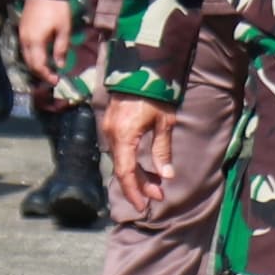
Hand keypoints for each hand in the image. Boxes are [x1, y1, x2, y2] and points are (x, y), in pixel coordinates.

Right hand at [16, 0, 72, 95]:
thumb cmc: (57, 9)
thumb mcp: (64, 29)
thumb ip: (61, 49)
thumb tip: (59, 66)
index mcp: (35, 42)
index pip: (38, 66)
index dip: (46, 75)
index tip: (56, 80)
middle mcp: (25, 40)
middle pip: (30, 63)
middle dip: (41, 72)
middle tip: (53, 77)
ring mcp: (22, 34)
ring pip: (26, 56)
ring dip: (36, 64)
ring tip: (48, 67)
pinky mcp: (22, 28)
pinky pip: (26, 48)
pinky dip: (33, 55)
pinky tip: (42, 55)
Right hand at [99, 93, 174, 217]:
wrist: (139, 69)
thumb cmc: (154, 94)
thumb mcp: (164, 123)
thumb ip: (162, 151)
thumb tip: (166, 176)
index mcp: (124, 136)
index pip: (125, 172)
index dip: (134, 191)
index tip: (143, 206)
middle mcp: (112, 135)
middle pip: (122, 169)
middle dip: (139, 186)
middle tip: (158, 196)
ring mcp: (108, 130)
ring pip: (121, 160)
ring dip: (136, 174)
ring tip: (155, 184)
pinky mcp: (110, 125)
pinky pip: (119, 150)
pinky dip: (130, 162)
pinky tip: (143, 168)